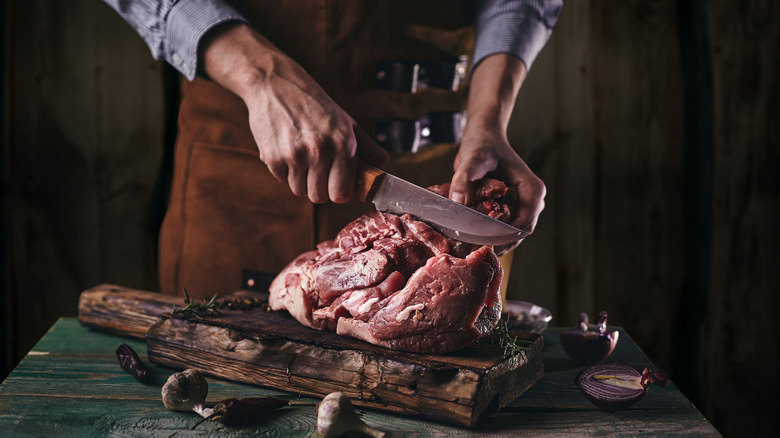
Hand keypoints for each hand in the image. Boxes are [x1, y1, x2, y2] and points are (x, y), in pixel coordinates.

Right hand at [201, 23, 387, 203]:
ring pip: (300, 191)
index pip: (341, 194)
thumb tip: (382, 167)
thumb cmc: (315, 105)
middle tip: (316, 168)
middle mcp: (320, 151)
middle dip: (318, 187)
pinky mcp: (272, 157)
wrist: (275, 84)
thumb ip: (368, 148)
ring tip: (301, 155)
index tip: (335, 182)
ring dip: (301, 179)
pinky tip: (287, 149)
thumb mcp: (347, 122)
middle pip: (319, 197)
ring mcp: (295, 155)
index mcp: (343, 144)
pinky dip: (285, 171)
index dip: (338, 191)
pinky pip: (282, 181)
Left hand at [451, 127, 545, 246]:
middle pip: (517, 234)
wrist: (482, 139)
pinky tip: (468, 240)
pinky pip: (500, 230)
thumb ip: (464, 179)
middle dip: (496, 244)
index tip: (481, 243)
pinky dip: (486, 236)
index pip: (524, 224)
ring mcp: (520, 208)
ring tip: (468, 249)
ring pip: (509, 236)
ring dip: (490, 243)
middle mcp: (531, 202)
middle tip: (471, 252)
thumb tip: (457, 202)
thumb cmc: (482, 145)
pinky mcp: (508, 211)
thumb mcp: (472, 159)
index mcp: (532, 190)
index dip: (503, 237)